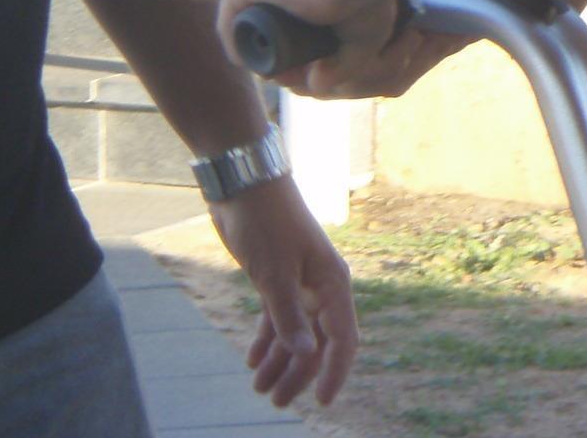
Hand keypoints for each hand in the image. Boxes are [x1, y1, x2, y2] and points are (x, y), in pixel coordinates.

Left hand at [207, 177, 357, 407]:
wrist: (245, 184)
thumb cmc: (266, 223)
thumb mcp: (274, 273)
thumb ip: (288, 316)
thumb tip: (306, 354)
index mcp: (332, 283)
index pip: (342, 338)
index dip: (335, 371)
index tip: (323, 402)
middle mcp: (321, 286)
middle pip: (317, 341)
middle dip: (299, 374)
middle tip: (276, 402)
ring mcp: (299, 282)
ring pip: (296, 332)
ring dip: (280, 361)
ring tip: (259, 388)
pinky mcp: (277, 278)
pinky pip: (278, 318)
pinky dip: (267, 340)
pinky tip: (252, 360)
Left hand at [218, 0, 468, 98]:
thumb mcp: (361, 32)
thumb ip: (345, 60)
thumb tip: (318, 88)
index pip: (281, 11)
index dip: (292, 48)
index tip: (309, 71)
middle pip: (262, 20)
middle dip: (276, 53)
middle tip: (296, 80)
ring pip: (248, 25)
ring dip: (260, 55)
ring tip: (283, 79)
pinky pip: (229, 25)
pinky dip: (239, 49)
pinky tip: (256, 67)